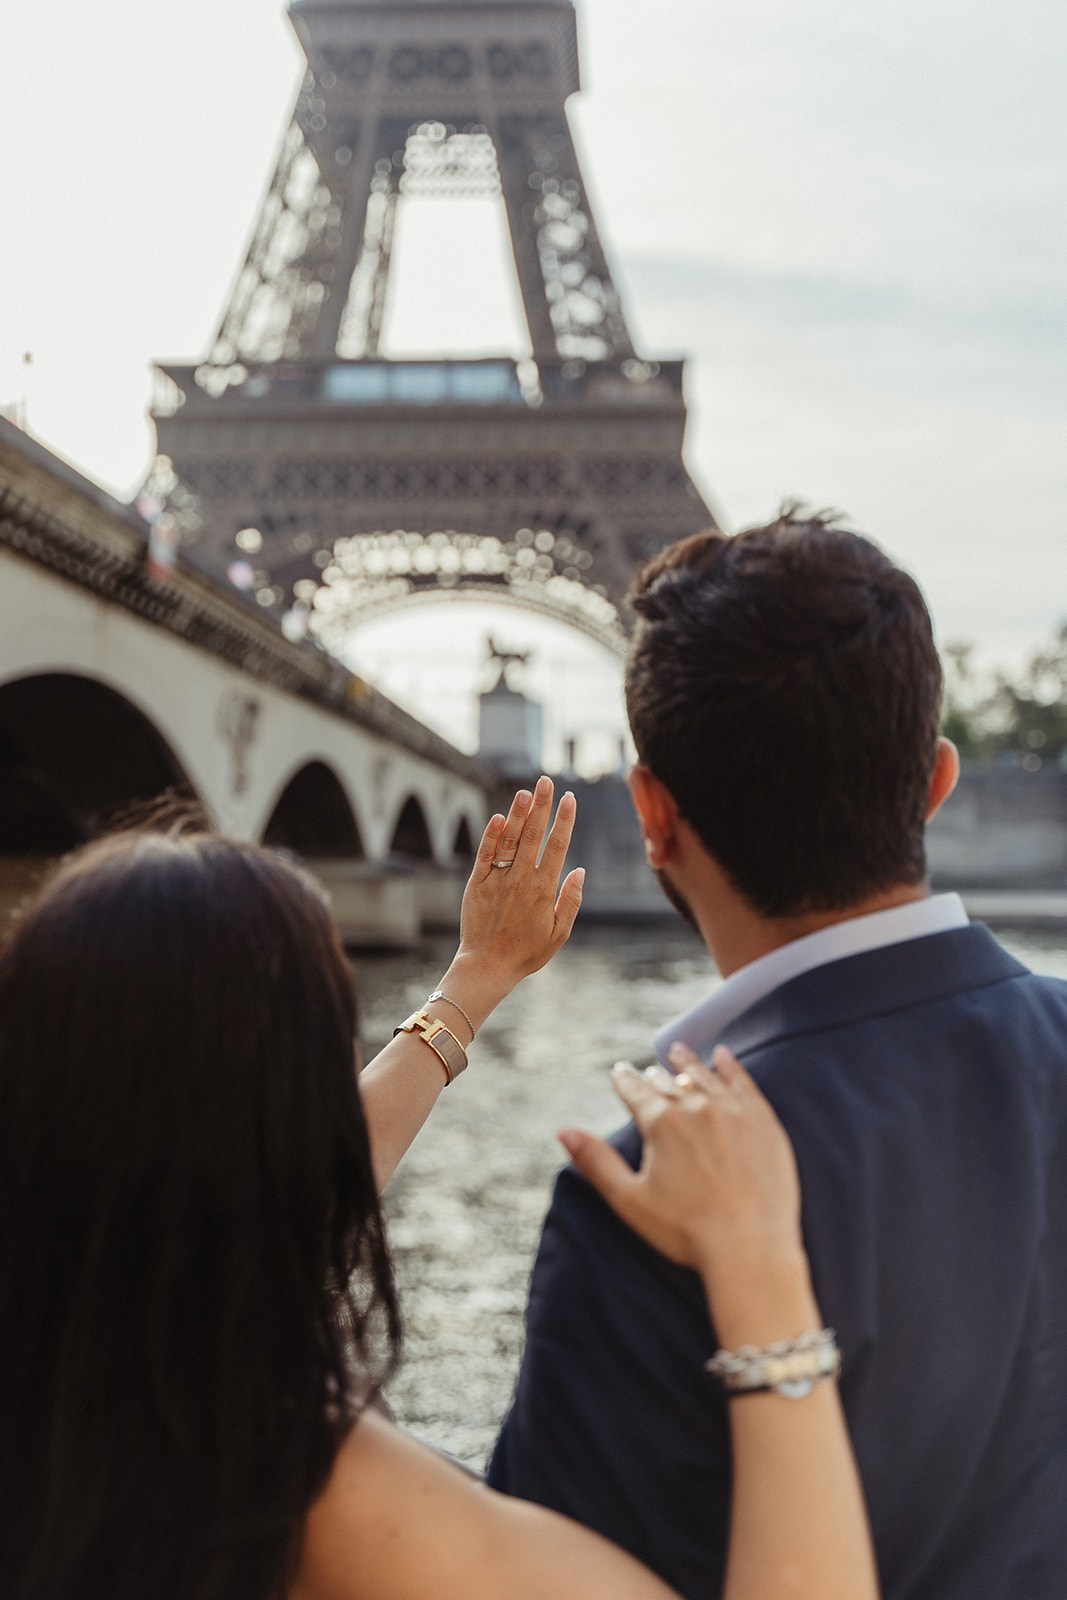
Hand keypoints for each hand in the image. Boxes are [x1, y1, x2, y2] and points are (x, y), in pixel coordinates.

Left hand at [445, 777, 584, 1015]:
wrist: (487, 966)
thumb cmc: (526, 952)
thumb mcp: (559, 933)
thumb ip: (570, 900)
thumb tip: (579, 869)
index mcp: (543, 890)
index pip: (557, 846)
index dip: (564, 820)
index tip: (570, 798)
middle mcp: (520, 880)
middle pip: (534, 835)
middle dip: (542, 805)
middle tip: (547, 781)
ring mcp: (497, 881)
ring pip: (510, 840)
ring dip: (519, 814)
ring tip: (526, 791)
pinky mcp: (476, 885)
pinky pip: (485, 855)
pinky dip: (492, 836)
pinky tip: (499, 817)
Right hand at [558, 1045, 805, 1325]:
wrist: (751, 1250)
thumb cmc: (685, 1232)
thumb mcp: (629, 1200)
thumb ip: (596, 1161)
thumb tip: (564, 1130)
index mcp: (661, 1124)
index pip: (636, 1091)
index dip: (624, 1080)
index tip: (619, 1071)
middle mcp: (697, 1108)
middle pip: (669, 1084)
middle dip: (654, 1077)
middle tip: (647, 1071)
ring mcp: (734, 1112)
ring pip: (705, 1077)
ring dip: (688, 1063)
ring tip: (678, 1051)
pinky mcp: (764, 1122)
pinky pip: (744, 1084)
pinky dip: (731, 1068)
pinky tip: (724, 1057)